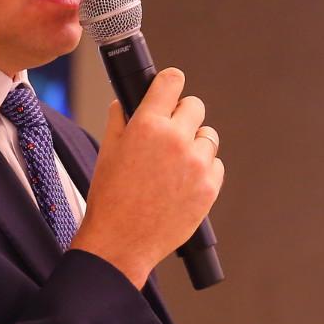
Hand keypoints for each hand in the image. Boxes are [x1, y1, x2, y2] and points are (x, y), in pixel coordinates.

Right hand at [70, 68, 223, 287]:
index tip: (170, 88)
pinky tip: (183, 183)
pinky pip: (215, 165)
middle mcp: (175, 139)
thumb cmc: (110, 198)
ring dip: (194, 144)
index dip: (170, 83)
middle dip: (182, 116)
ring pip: (208, 136)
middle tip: (169, 133)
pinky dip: (203, 170)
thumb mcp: (107, 151)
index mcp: (147, 124)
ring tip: (174, 165)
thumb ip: (119, 119)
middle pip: (195, 105)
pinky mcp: (209, 187)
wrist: (121, 242)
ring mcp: (196, 164)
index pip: (172, 81)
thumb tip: (124, 103)